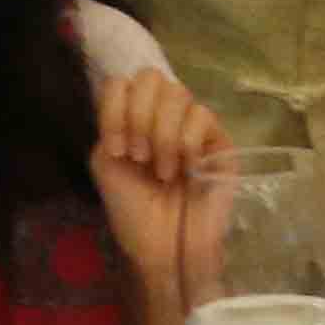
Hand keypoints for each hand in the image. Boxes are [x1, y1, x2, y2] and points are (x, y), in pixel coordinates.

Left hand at [87, 66, 227, 296]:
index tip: (115, 148)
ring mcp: (192, 126)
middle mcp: (162, 115)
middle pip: (151, 77)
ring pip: (178, 93)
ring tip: (161, 170)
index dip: (114, 109)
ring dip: (162, 134)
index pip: (122, 82)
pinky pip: (202, 115)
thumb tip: (128, 97)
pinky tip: (185, 169)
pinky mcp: (218, 140)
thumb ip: (110, 124)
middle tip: (138, 156)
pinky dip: (186, 142)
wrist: (162, 247)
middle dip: (139, 117)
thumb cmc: (133, 211)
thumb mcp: (106, 163)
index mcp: (132, 118)